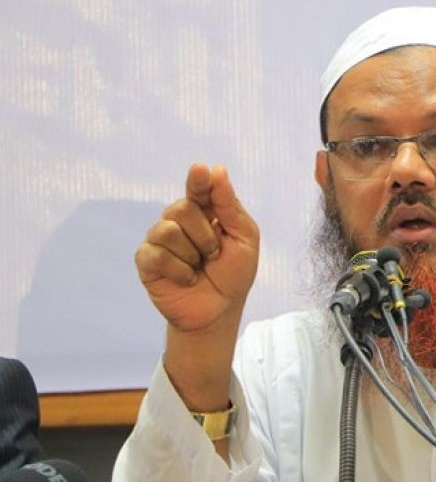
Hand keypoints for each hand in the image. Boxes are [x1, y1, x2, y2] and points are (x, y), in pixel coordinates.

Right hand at [136, 163, 258, 332]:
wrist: (219, 311)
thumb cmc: (233, 275)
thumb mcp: (244, 239)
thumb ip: (230, 207)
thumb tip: (217, 170)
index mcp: (204, 211)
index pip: (199, 188)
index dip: (198, 180)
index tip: (201, 169)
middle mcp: (178, 220)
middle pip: (182, 208)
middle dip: (206, 235)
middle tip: (214, 254)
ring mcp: (159, 239)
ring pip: (167, 230)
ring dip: (192, 254)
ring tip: (199, 267)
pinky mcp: (146, 260)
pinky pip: (158, 254)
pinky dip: (180, 270)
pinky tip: (187, 278)